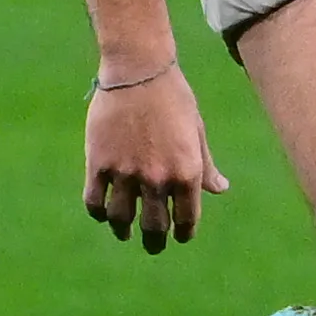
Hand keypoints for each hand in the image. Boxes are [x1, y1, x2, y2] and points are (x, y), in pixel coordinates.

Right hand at [84, 62, 228, 251]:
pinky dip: (98, 213)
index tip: (180, 236)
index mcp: (187, 172)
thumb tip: (221, 189)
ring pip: (121, 219)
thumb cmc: (174, 98)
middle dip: (155, 241)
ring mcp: (126, 173)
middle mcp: (158, 178)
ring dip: (124, 230)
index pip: (187, 219)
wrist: (140, 70)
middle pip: (154, 227)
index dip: (184, 232)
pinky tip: (103, 212)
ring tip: (125, 232)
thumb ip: (206, 165)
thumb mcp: (197, 131)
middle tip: (154, 245)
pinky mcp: (98, 163)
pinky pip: (94, 202)